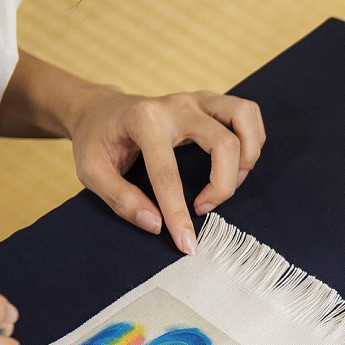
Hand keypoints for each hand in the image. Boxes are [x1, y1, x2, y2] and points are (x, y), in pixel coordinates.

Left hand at [68, 89, 265, 253]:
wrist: (100, 109)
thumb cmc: (96, 141)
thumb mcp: (91, 173)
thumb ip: (120, 200)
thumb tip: (156, 225)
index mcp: (143, 121)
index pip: (168, 173)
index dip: (178, 214)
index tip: (188, 245)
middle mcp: (176, 106)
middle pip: (224, 142)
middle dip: (224, 184)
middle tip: (204, 206)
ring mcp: (196, 99)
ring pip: (244, 116)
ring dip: (249, 155)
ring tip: (232, 179)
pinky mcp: (209, 102)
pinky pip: (248, 113)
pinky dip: (253, 139)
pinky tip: (236, 161)